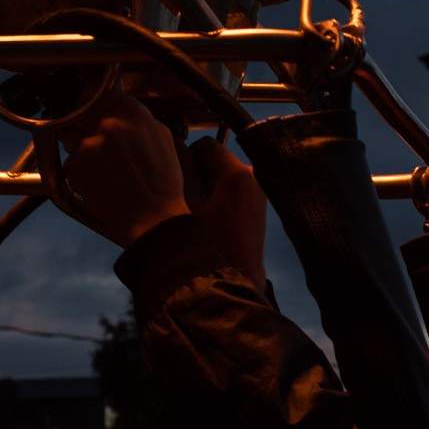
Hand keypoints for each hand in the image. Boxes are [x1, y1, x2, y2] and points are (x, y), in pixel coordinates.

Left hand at [61, 87, 189, 248]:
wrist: (153, 218)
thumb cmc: (162, 182)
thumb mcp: (161, 137)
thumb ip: (137, 115)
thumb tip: (121, 100)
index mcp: (132, 113)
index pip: (95, 90)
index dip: (90, 98)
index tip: (88, 103)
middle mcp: (108, 125)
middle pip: (80, 113)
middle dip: (85, 124)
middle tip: (98, 142)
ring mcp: (89, 146)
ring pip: (71, 137)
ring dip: (80, 147)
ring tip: (103, 166)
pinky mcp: (76, 168)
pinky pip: (71, 161)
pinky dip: (80, 169)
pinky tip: (99, 180)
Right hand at [180, 137, 267, 291]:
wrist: (226, 286)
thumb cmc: (204, 248)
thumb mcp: (183, 204)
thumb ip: (177, 168)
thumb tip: (170, 142)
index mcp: (237, 173)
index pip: (204, 145)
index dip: (185, 160)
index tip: (176, 183)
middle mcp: (254, 178)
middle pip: (213, 161)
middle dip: (196, 176)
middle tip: (185, 203)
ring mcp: (258, 194)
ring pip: (220, 177)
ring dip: (205, 190)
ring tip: (196, 216)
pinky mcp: (257, 208)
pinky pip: (230, 192)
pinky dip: (216, 200)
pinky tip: (208, 223)